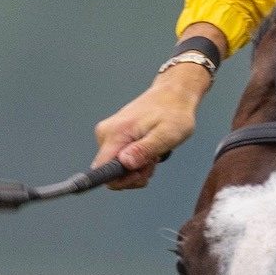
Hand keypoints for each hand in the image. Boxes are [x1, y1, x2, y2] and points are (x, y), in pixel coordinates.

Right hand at [93, 64, 209, 189]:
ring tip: (155, 153)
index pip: (101, 170)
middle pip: (111, 173)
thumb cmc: (174, 113)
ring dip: (138, 168)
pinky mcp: (115, 137)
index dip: (121, 180)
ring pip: (118, 168)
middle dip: (134, 174)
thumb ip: (145, 149)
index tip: (141, 173)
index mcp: (115, 134)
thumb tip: (125, 163)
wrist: (173, 95)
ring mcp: (109, 135)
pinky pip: (121, 160)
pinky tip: (150, 151)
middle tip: (154, 160)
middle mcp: (105, 135)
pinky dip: (137, 162)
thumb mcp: (167, 134)